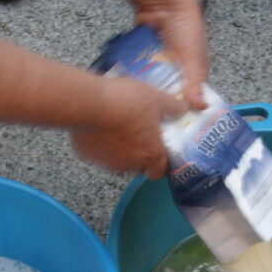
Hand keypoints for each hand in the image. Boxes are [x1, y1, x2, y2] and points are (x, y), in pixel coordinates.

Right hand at [71, 77, 186, 179]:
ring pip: (117, 162)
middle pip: (137, 167)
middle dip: (139, 156)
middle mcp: (129, 164)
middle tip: (137, 136)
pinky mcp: (88, 157)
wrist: (89, 104)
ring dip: (119, 151)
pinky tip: (100, 128)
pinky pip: (97, 154)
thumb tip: (182, 109)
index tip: (158, 153)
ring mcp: (107, 162)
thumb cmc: (125, 102)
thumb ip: (172, 106)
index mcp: (150, 154)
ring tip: (116, 128)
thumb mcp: (156, 98)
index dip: (159, 165)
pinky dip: (100, 146)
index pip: (158, 172)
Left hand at [136, 0, 208, 110]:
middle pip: (169, 90)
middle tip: (149, 116)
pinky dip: (135, 75)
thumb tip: (200, 107)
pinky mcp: (146, 54)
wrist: (165, 3)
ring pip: (153, 81)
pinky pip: (140, 69)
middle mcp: (178, 68)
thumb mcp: (193, 58)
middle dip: (161, 100)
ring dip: (146, 88)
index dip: (183, 109)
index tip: (172, 124)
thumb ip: (195, 83)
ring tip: (136, 103)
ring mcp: (160, 61)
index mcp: (195, 71)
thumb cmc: (186, 28)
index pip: (190, 96)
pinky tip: (128, 87)